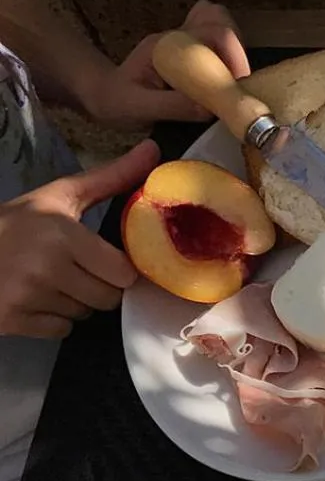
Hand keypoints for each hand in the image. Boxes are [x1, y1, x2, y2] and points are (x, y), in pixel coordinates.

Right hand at [0, 140, 158, 337]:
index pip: (124, 273)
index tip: (101, 259)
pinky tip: (35, 298)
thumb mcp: (59, 197)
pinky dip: (53, 320)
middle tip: (74, 270)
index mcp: (63, 234)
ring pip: (85, 315)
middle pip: (108, 298)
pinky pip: (61, 330)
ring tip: (50, 281)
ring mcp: (28, 296)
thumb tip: (154, 150)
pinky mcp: (14, 320)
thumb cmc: (15, 223)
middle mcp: (47, 267)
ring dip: (76, 303)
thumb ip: (110, 178)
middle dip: (98, 287)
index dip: (117, 269)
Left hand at [81, 1, 248, 126]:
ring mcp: (183, 40)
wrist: (101, 94)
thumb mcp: (140, 108)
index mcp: (167, 46)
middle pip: (221, 19)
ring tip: (232, 81)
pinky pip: (216, 38)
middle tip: (237, 82)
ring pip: (221, 24)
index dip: (234, 56)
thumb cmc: (116, 102)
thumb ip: (174, 106)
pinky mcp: (188, 49)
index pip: (212, 32)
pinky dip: (228, 53)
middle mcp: (177, 37)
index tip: (237, 85)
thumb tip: (212, 108)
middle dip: (238, 50)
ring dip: (235, 50)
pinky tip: (224, 77)